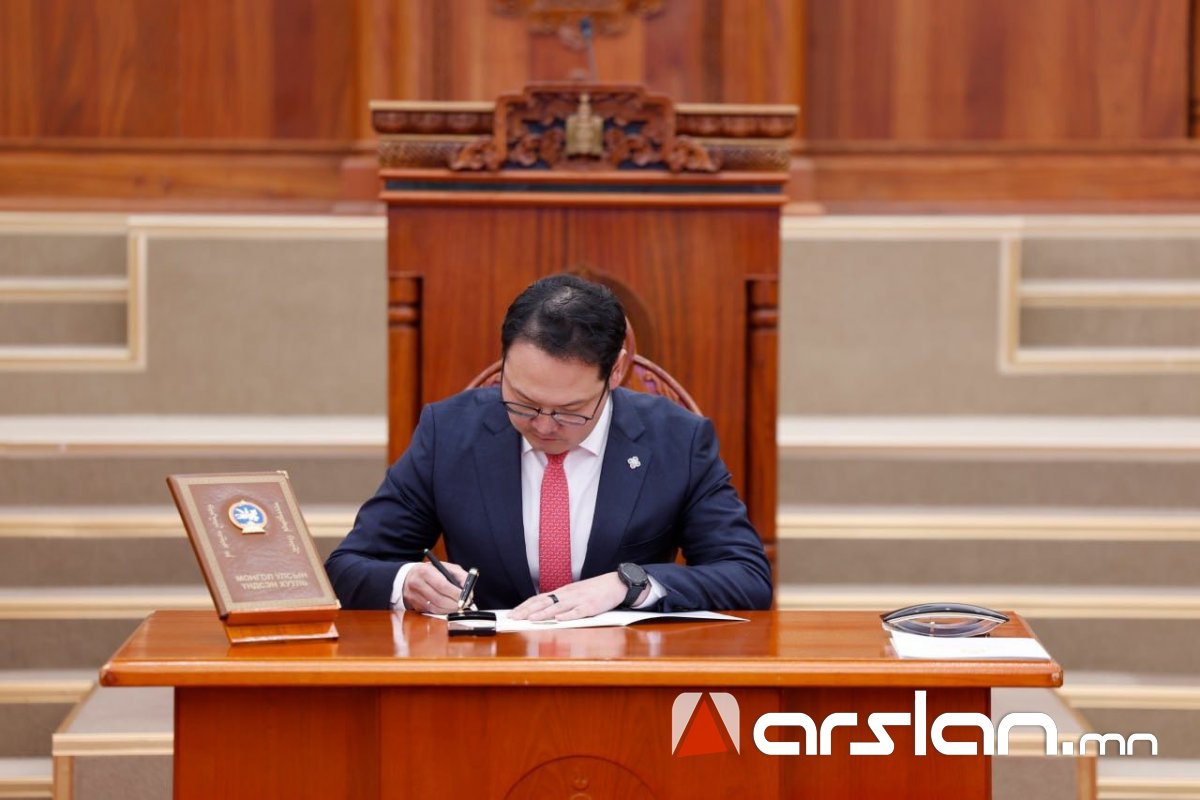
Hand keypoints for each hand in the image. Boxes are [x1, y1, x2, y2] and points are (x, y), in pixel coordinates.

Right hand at [402, 561, 468, 613]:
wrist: (409, 576)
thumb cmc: (433, 571)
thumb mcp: (447, 568)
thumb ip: (461, 576)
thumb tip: (470, 592)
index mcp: (425, 571)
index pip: (442, 585)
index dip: (456, 594)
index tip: (466, 598)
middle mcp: (417, 584)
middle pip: (439, 599)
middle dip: (454, 604)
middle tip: (464, 605)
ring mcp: (414, 596)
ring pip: (435, 608)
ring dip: (449, 610)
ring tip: (458, 607)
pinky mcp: (414, 606)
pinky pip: (431, 612)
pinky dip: (442, 612)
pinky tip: (448, 608)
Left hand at [510, 572, 642, 621]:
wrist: (615, 584)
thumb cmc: (594, 591)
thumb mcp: (574, 594)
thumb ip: (560, 602)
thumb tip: (543, 611)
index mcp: (562, 592)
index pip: (538, 598)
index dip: (524, 606)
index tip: (511, 613)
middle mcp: (567, 594)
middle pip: (544, 602)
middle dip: (527, 610)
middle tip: (513, 618)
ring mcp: (579, 600)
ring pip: (558, 606)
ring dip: (543, 613)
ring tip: (531, 619)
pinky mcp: (591, 606)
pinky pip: (578, 611)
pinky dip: (568, 615)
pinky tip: (559, 619)